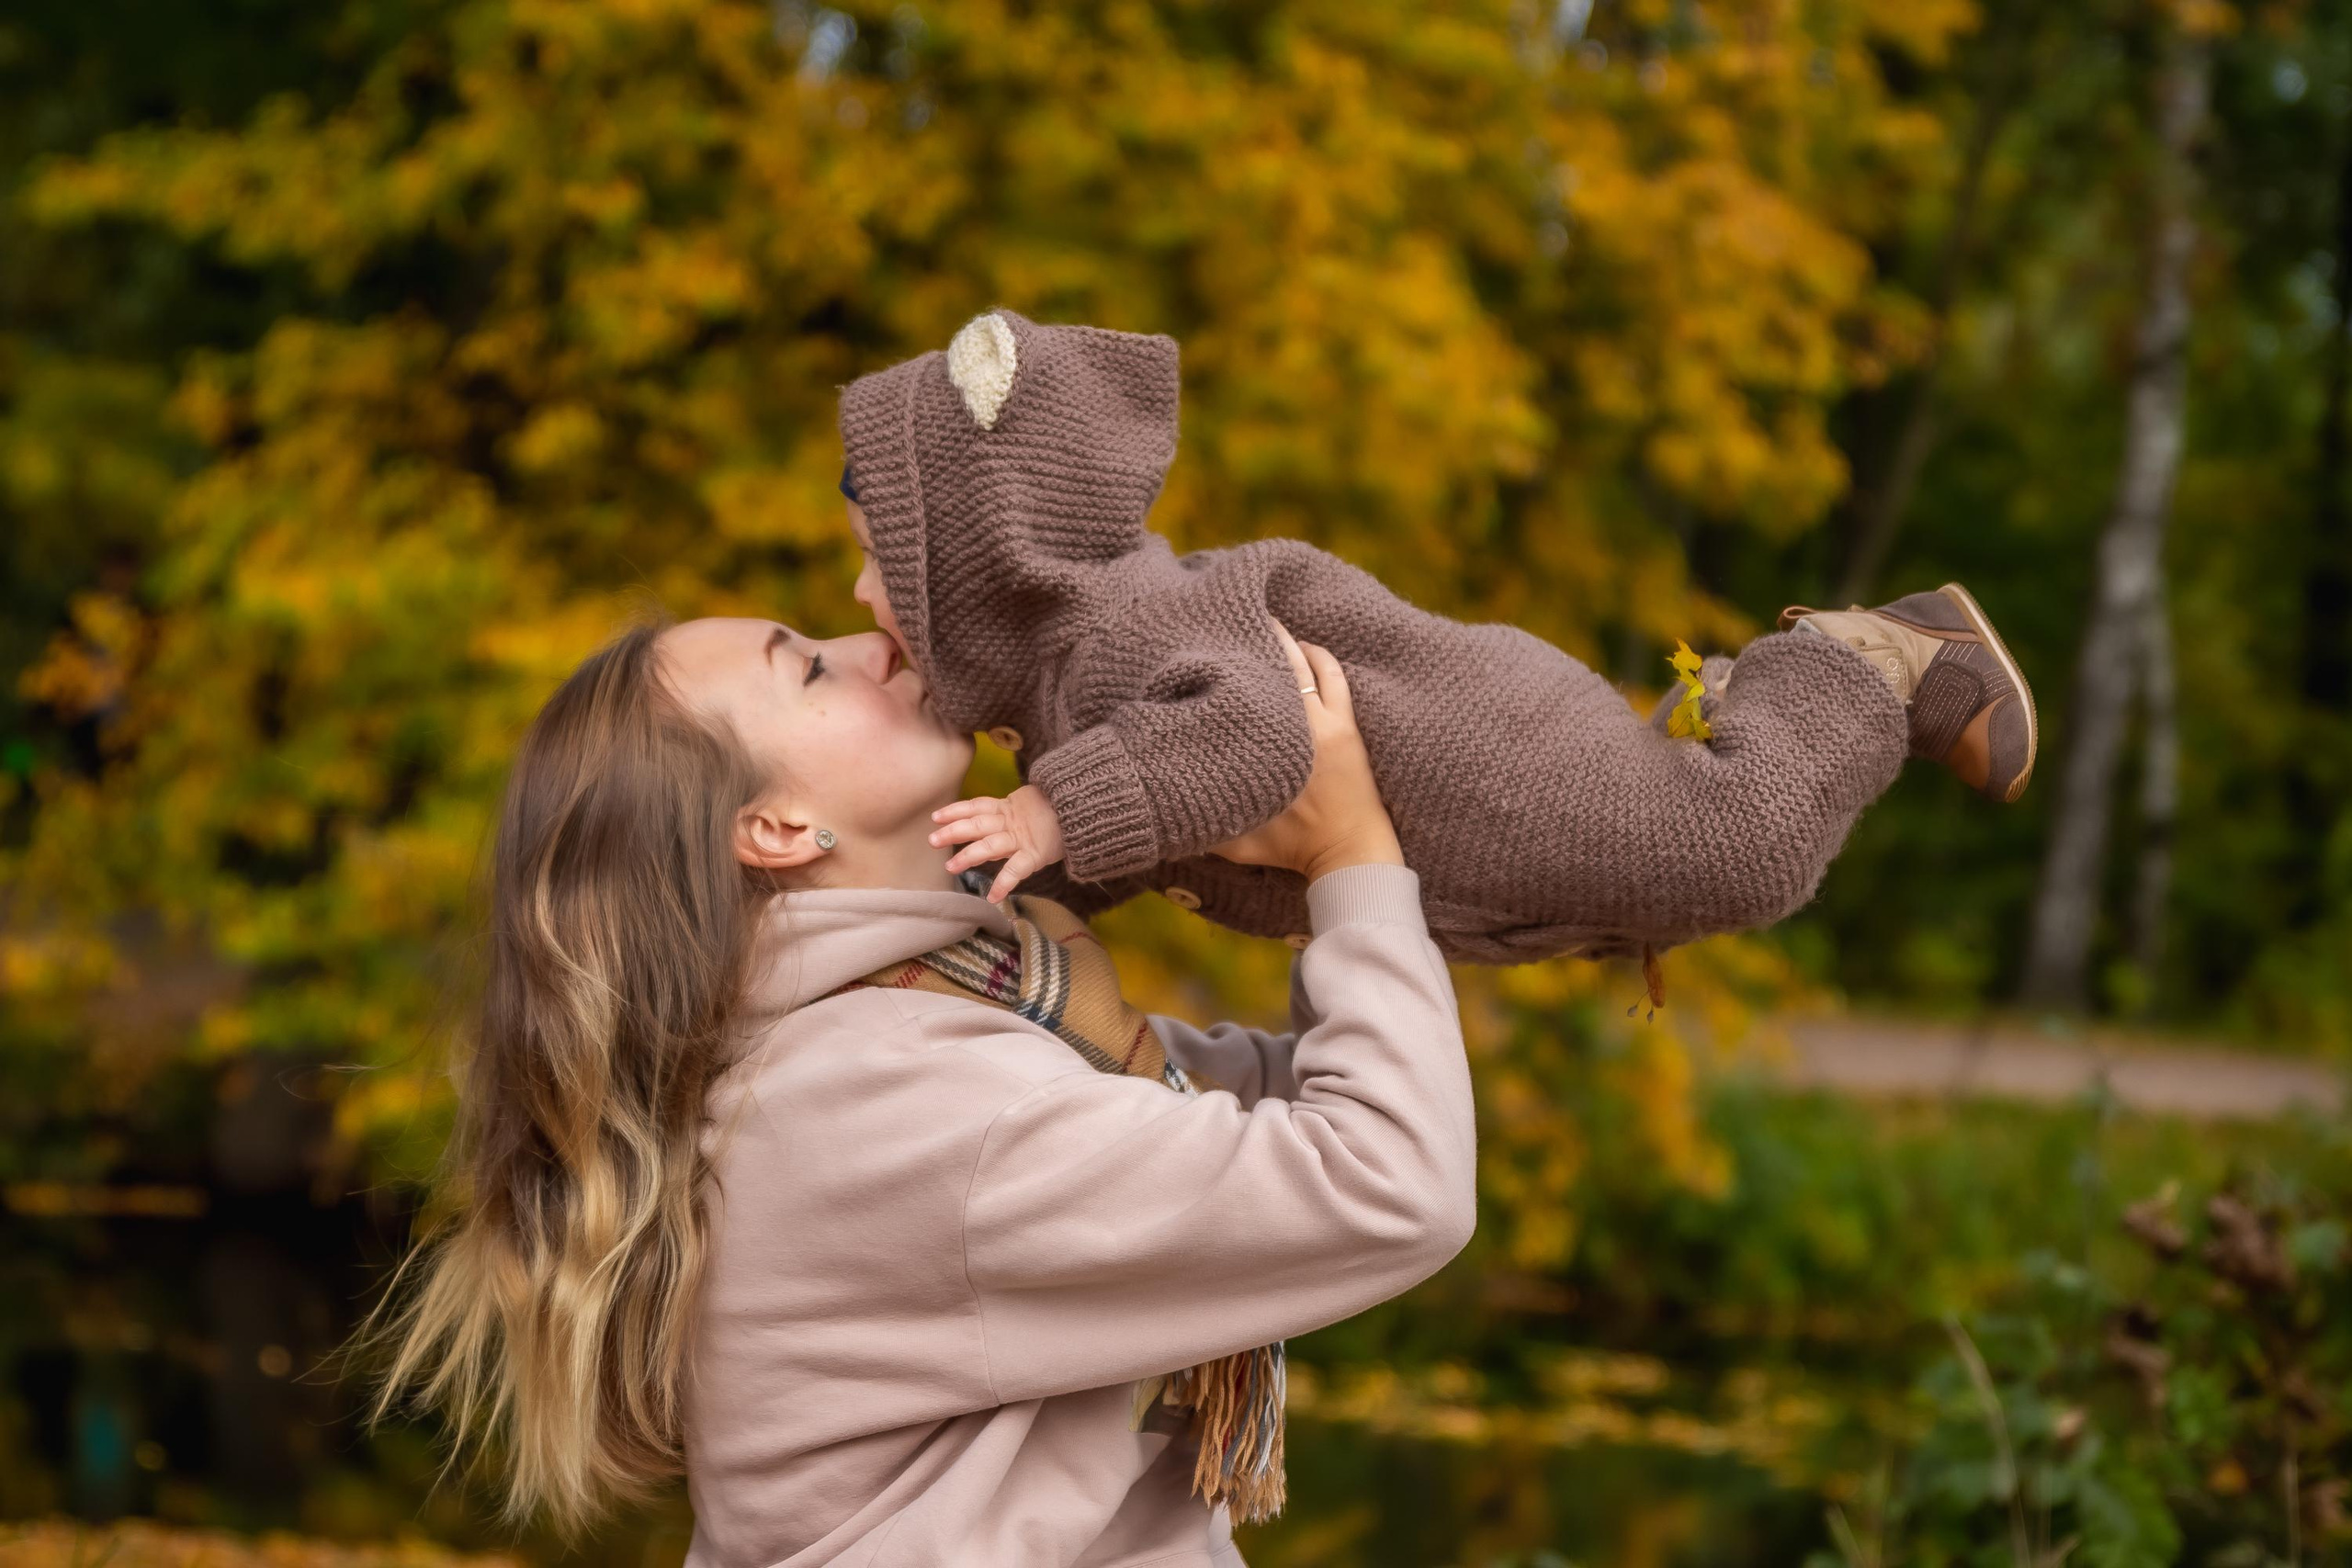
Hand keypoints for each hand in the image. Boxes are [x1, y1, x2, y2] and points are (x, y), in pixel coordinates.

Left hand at [930, 783, 1066, 903]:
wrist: (1087, 810)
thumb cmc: (1061, 810)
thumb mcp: (1033, 805)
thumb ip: (1012, 814)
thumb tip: (989, 823)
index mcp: (1010, 808)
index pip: (977, 806)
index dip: (956, 810)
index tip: (936, 817)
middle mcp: (1012, 822)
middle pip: (977, 824)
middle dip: (954, 832)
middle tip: (932, 840)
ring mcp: (1023, 837)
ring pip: (990, 844)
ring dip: (968, 855)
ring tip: (951, 867)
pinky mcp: (1036, 853)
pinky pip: (1016, 870)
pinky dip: (1004, 884)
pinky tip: (993, 898)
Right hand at [1209, 618, 1402, 883]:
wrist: (1349, 854)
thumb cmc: (1293, 849)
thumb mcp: (1236, 841)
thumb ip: (1200, 825)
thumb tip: (1161, 811)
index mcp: (1270, 749)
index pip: (1242, 693)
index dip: (1226, 666)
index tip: (1206, 649)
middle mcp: (1299, 726)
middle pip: (1275, 665)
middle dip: (1256, 639)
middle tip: (1235, 619)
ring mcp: (1328, 722)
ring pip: (1306, 664)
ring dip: (1288, 643)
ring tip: (1268, 627)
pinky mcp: (1348, 725)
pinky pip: (1334, 676)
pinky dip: (1319, 656)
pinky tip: (1305, 647)